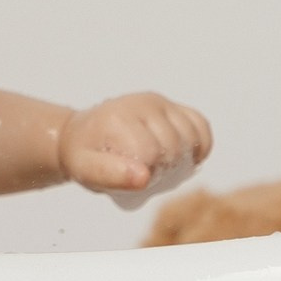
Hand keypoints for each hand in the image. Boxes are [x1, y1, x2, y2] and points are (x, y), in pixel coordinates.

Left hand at [59, 93, 212, 208]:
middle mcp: (141, 103)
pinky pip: (200, 124)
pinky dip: (200, 145)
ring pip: (190, 136)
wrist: (80, 134)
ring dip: (182, 160)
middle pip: (173, 146)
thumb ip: (111, 175)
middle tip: (145, 174)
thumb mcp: (85, 170)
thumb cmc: (84, 155)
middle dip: (164, 168)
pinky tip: (186, 158)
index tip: (132, 177)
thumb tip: (144, 178)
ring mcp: (158, 102)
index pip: (150, 153)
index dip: (147, 175)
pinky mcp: (171, 106)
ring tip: (160, 166)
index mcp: (118, 118)